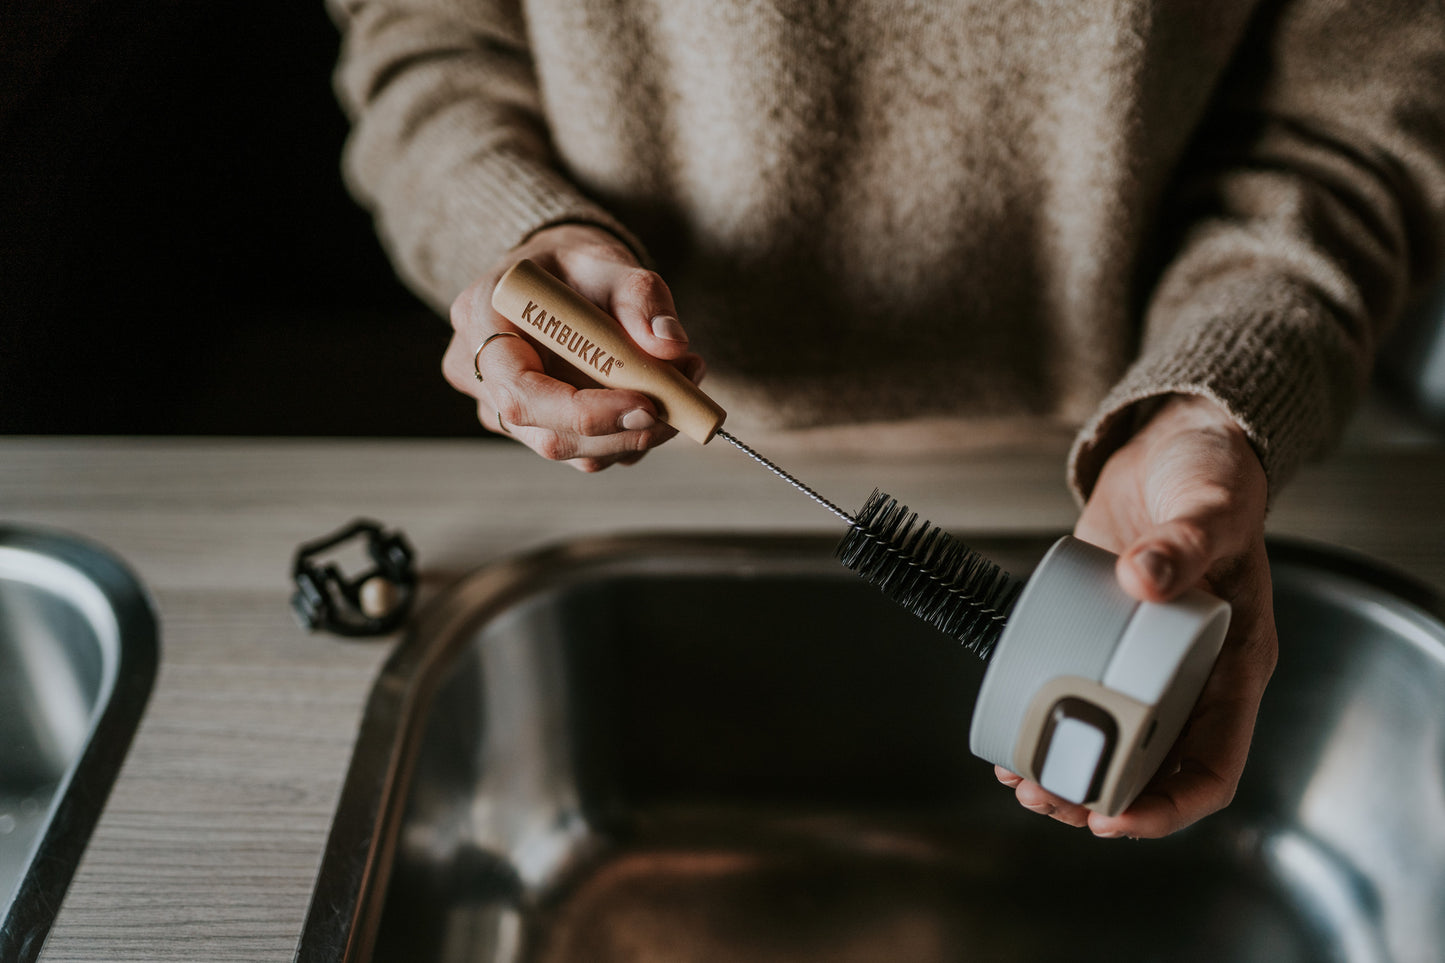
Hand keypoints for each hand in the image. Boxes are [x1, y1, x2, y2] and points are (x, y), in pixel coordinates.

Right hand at [443, 224, 703, 471]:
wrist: (561, 281)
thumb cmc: (576, 268)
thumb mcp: (608, 263)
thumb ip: (639, 297)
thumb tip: (670, 345)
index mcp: (481, 317)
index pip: (520, 391)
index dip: (584, 412)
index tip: (646, 405)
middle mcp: (478, 372)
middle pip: (548, 434)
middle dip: (624, 429)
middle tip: (684, 401)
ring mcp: (500, 409)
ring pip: (571, 451)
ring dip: (636, 433)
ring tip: (682, 384)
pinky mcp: (532, 430)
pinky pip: (584, 451)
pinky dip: (629, 435)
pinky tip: (658, 399)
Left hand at [996, 394, 1277, 836]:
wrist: (1169, 446)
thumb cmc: (1210, 477)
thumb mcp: (1209, 507)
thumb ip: (1185, 540)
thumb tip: (1145, 579)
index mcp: (1235, 666)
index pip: (1211, 767)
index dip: (1166, 806)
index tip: (1112, 818)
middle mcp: (1191, 677)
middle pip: (1149, 770)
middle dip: (1096, 797)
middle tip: (1042, 797)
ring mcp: (1145, 663)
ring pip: (1109, 743)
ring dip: (1067, 769)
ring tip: (1020, 780)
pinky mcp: (1104, 641)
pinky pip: (1079, 696)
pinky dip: (1048, 721)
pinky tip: (1012, 737)